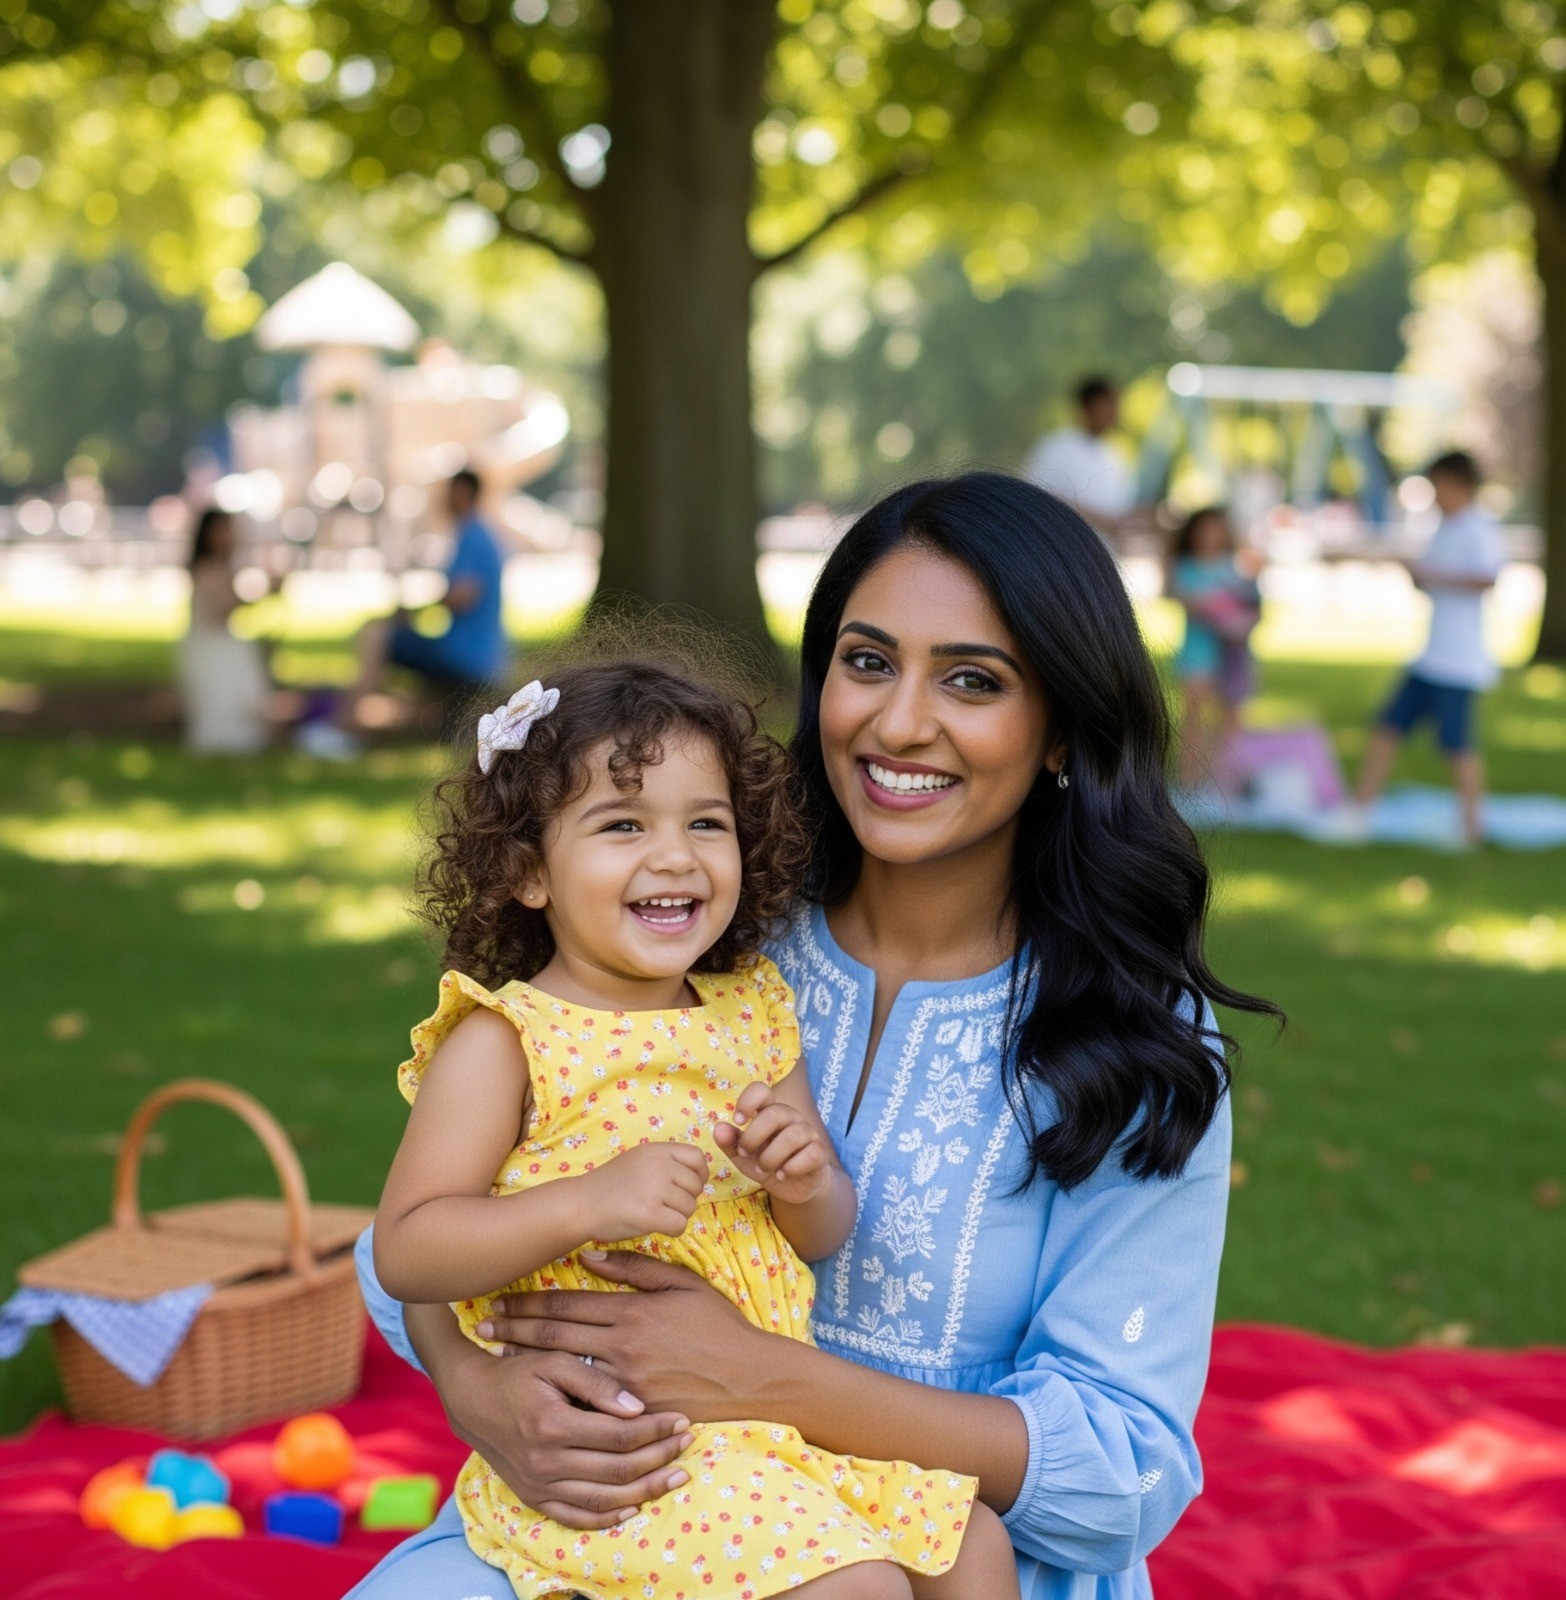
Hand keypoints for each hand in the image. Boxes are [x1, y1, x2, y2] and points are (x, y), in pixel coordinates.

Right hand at [437, 1337, 694, 1527]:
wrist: (472, 1398)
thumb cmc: (518, 1371)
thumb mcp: (553, 1360)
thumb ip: (595, 1383)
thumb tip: (636, 1406)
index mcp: (552, 1424)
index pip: (619, 1435)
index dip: (655, 1429)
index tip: (681, 1419)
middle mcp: (545, 1461)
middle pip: (616, 1471)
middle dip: (659, 1458)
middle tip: (687, 1444)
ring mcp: (539, 1484)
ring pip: (602, 1499)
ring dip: (644, 1491)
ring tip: (675, 1476)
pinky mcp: (533, 1497)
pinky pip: (575, 1517)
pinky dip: (607, 1517)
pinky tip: (634, 1507)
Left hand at [479, 1252, 770, 1422]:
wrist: (750, 1378)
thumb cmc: (719, 1326)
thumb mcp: (683, 1285)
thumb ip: (637, 1268)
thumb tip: (592, 1256)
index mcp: (632, 1311)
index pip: (568, 1303)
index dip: (529, 1300)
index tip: (500, 1296)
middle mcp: (622, 1346)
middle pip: (555, 1335)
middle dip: (515, 1327)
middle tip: (483, 1322)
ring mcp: (625, 1383)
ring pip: (562, 1369)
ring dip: (527, 1360)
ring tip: (498, 1354)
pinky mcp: (633, 1411)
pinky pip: (586, 1401)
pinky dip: (556, 1392)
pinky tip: (535, 1390)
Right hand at [583, 1141, 707, 1241]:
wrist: (580, 1204)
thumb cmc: (609, 1184)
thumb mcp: (639, 1159)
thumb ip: (665, 1162)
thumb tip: (697, 1176)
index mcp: (657, 1149)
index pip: (697, 1157)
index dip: (699, 1175)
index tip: (687, 1187)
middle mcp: (659, 1165)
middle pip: (695, 1186)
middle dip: (685, 1199)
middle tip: (664, 1205)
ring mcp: (655, 1189)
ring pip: (690, 1208)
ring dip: (677, 1215)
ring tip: (655, 1214)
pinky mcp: (650, 1214)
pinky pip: (680, 1226)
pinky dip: (671, 1230)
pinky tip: (655, 1226)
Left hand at [714, 1081, 833, 1205]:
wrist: (793, 1187)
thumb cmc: (767, 1164)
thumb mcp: (743, 1156)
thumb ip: (730, 1142)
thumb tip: (718, 1129)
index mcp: (769, 1112)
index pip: (761, 1090)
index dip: (747, 1101)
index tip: (738, 1120)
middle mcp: (790, 1117)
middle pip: (774, 1114)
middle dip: (753, 1137)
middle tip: (745, 1154)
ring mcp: (807, 1133)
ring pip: (791, 1137)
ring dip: (770, 1157)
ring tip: (762, 1169)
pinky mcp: (819, 1153)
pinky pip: (810, 1154)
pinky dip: (792, 1167)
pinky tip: (782, 1175)